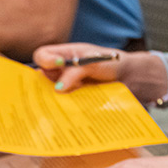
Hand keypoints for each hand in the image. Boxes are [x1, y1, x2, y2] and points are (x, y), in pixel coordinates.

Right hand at [33, 44, 167, 99]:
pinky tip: (65, 112)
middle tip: (53, 91)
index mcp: (62, 54)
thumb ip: (75, 71)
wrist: (127, 77)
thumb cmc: (109, 62)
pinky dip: (62, 109)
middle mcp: (59, 71)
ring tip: (60, 104)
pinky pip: (62, 105)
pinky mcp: (72, 100)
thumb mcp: (92, 62)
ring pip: (49, 94)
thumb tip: (58, 89)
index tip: (58, 64)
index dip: (45, 60)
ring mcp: (65, 86)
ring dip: (52, 100)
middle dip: (42, 86)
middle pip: (40, 77)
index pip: (42, 56)